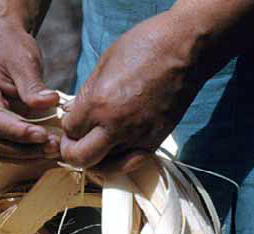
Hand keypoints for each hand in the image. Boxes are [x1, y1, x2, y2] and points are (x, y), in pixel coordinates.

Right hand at [0, 17, 60, 160]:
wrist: (5, 42)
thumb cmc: (11, 47)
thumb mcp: (23, 60)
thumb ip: (33, 85)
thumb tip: (49, 103)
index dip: (18, 132)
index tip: (43, 135)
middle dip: (26, 149)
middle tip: (54, 147)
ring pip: (4, 151)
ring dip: (29, 156)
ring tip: (54, 151)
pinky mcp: (3, 127)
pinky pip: (12, 147)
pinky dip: (29, 153)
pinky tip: (48, 150)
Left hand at [60, 0, 253, 173]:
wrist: (185, 51)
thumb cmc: (144, 47)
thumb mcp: (104, 64)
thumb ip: (87, 93)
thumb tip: (77, 111)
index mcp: (98, 104)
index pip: (70, 131)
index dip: (68, 128)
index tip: (73, 122)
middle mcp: (115, 126)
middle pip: (81, 159)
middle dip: (73, 154)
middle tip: (76, 144)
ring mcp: (137, 137)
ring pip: (106, 167)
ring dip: (97, 160)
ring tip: (97, 148)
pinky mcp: (155, 142)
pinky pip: (130, 162)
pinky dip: (120, 159)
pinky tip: (118, 148)